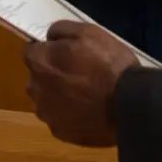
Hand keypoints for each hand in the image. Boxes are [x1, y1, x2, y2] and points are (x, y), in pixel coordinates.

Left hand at [26, 20, 133, 146]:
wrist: (129, 106)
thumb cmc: (109, 65)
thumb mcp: (89, 32)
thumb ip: (61, 29)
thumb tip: (49, 36)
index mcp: (39, 62)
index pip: (31, 51)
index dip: (48, 50)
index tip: (66, 53)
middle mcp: (35, 89)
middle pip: (37, 77)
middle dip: (51, 74)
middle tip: (79, 74)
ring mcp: (46, 114)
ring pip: (46, 100)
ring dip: (58, 96)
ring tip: (85, 95)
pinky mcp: (59, 132)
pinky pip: (59, 119)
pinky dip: (69, 115)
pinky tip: (88, 112)